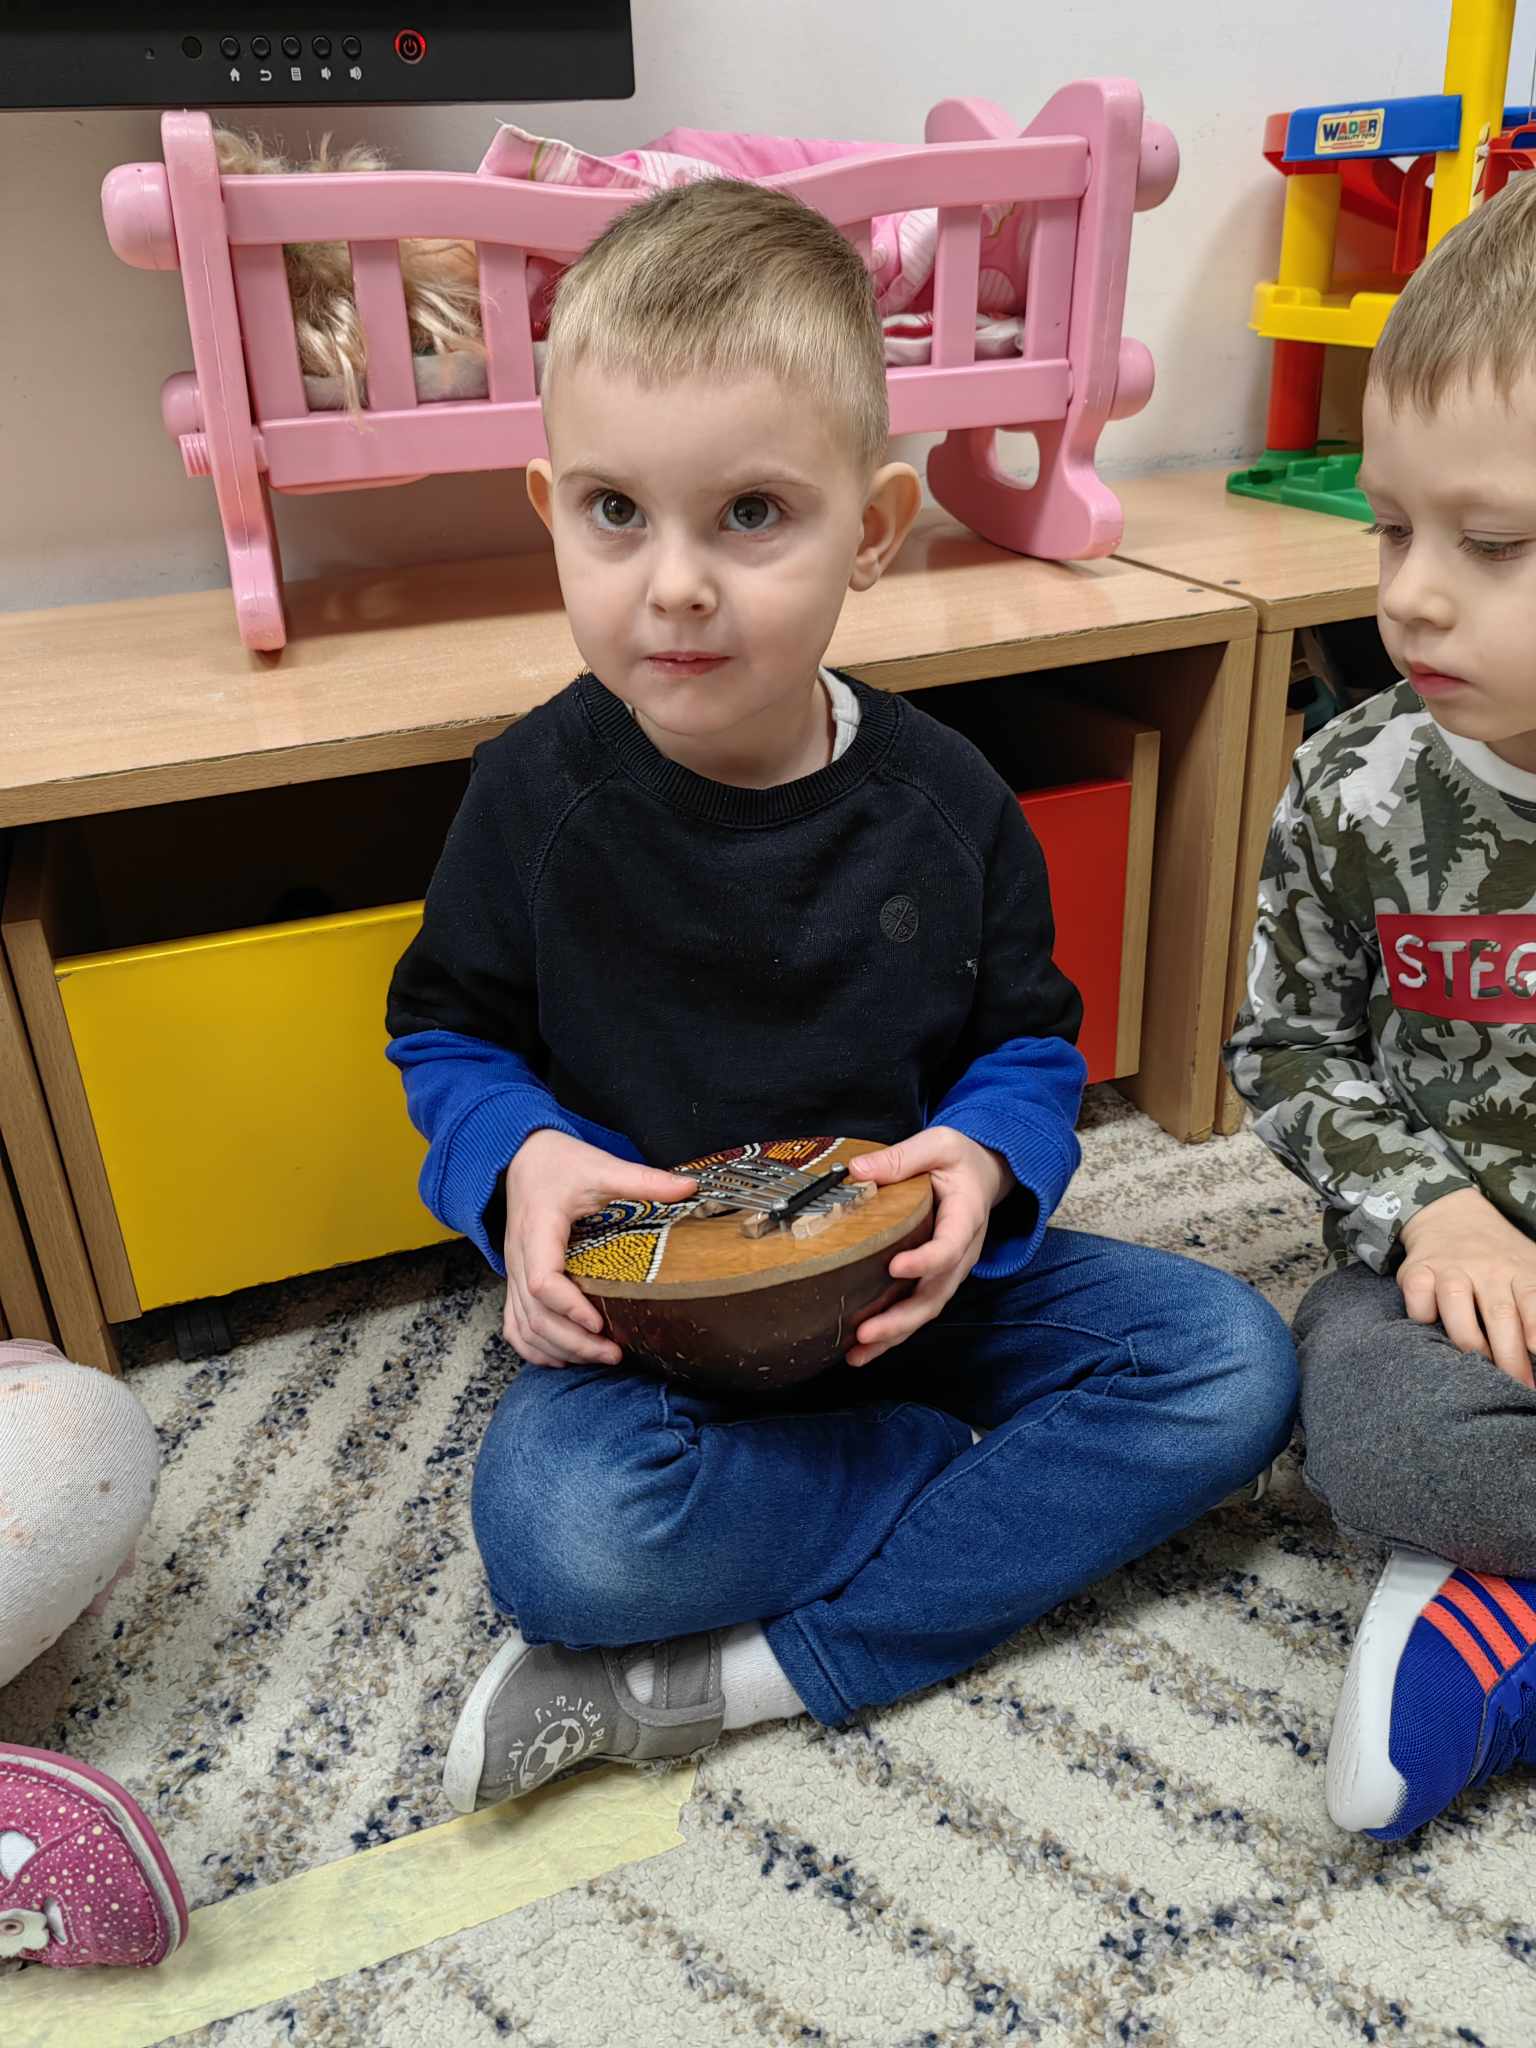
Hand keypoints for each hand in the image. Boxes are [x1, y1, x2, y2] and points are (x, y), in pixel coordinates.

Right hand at [503, 1131, 695, 1366]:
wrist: (522, 1156)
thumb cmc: (558, 1162)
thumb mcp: (601, 1166)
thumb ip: (643, 1180)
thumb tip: (689, 1187)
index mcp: (539, 1228)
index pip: (542, 1279)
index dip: (569, 1306)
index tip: (600, 1321)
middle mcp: (520, 1255)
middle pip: (535, 1314)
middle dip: (574, 1341)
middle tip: (614, 1353)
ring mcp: (514, 1270)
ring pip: (523, 1325)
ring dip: (558, 1348)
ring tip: (598, 1357)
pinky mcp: (516, 1279)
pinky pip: (514, 1324)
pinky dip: (535, 1347)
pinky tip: (564, 1356)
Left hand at [842, 1126, 1013, 1366]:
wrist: (985, 1174)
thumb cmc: (961, 1160)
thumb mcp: (938, 1145)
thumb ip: (903, 1157)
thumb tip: (858, 1169)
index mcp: (966, 1217)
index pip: (949, 1247)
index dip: (925, 1261)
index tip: (895, 1267)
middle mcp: (962, 1252)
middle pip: (936, 1294)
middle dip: (901, 1319)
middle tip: (866, 1332)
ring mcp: (951, 1270)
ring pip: (926, 1311)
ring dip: (893, 1335)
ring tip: (857, 1353)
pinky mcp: (936, 1278)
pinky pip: (917, 1310)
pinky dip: (893, 1333)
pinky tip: (864, 1348)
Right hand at [1397, 1186, 1535, 1389]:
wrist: (1452, 1214)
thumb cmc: (1499, 1256)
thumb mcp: (1529, 1267)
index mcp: (1519, 1269)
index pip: (1533, 1299)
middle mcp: (1486, 1267)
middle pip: (1499, 1314)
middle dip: (1508, 1357)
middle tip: (1516, 1385)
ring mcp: (1450, 1267)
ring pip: (1457, 1306)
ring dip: (1468, 1341)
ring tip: (1476, 1365)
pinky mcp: (1417, 1269)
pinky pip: (1418, 1298)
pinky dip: (1422, 1315)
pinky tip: (1432, 1325)